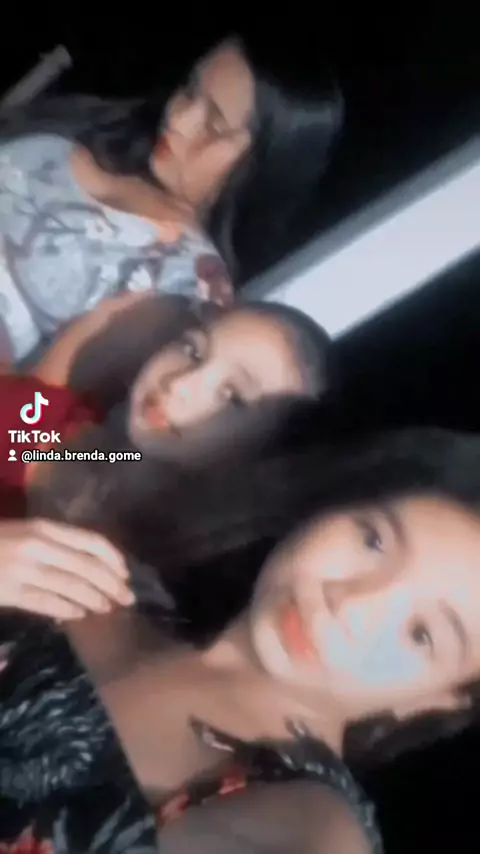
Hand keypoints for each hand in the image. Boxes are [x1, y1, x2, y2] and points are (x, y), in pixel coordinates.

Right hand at [0, 519, 134, 620]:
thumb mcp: (28, 533)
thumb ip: (57, 543)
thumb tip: (94, 563)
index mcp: (44, 527)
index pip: (90, 540)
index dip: (113, 558)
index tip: (126, 573)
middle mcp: (37, 545)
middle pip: (86, 566)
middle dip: (111, 583)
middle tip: (128, 598)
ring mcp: (23, 568)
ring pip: (69, 585)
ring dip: (94, 598)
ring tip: (107, 608)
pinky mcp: (9, 591)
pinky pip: (44, 602)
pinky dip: (64, 609)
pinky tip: (78, 615)